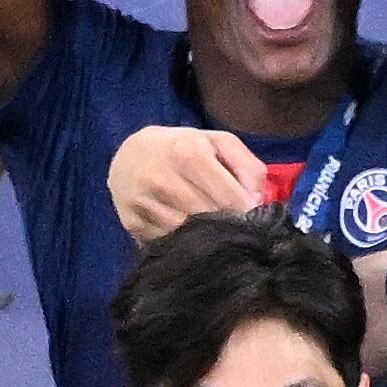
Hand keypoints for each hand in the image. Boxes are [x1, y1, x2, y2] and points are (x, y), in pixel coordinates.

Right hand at [108, 125, 261, 242]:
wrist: (129, 154)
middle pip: (210, 219)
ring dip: (207, 239)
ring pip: (188, 235)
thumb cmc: (183, 148)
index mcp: (187, 153)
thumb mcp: (218, 143)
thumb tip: (257, 201)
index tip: (255, 221)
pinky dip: (183, 243)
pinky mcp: (131, 221)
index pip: (229, 198)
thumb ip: (248, 166)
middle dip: (229, 227)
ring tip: (215, 234)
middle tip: (237, 230)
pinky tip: (190, 236)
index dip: (248, 215)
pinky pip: (168, 242)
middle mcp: (162, 178)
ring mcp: (144, 202)